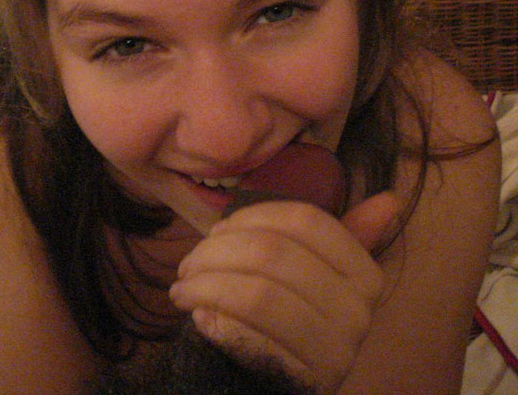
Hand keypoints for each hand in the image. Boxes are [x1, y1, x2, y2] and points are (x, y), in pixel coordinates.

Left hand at [168, 192, 398, 392]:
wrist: (279, 387)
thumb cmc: (295, 317)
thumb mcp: (320, 276)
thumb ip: (346, 237)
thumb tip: (391, 199)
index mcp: (364, 275)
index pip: (306, 220)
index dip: (253, 216)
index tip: (219, 229)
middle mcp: (358, 314)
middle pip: (272, 253)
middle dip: (216, 251)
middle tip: (189, 263)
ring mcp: (332, 353)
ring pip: (256, 293)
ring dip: (205, 284)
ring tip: (183, 287)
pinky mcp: (299, 382)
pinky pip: (246, 336)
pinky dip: (213, 319)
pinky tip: (197, 315)